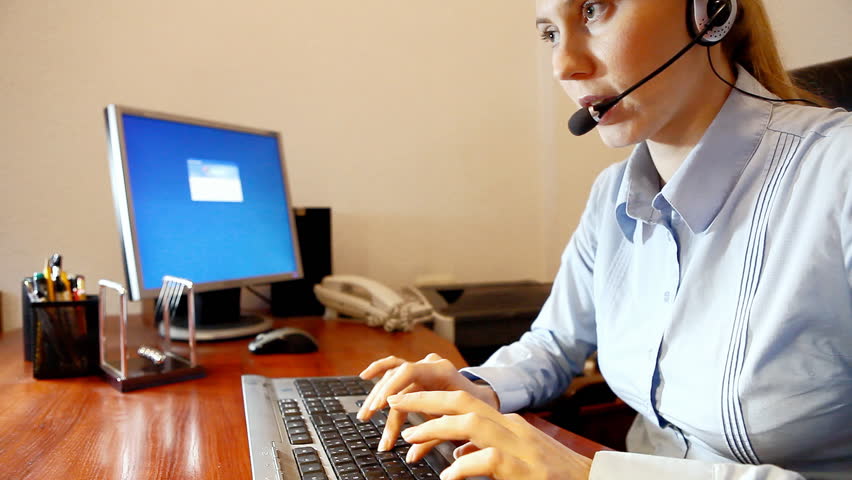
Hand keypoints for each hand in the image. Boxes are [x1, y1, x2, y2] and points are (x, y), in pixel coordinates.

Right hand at [357, 353, 498, 451]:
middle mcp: (430, 364)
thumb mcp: (457, 423)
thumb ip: (433, 437)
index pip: (410, 374)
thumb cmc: (473, 411)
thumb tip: (411, 455)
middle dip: (382, 401)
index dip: (393, 391)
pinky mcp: (417, 370)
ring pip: (392, 374)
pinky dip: (379, 369)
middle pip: (398, 379)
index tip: (383, 409)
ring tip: (366, 415)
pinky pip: (394, 365)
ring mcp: (422, 365)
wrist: (484, 399)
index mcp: (443, 371)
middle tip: (370, 420)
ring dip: (377, 394)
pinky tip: (365, 376)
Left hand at [389, 390, 591, 479]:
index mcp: (508, 424)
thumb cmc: (552, 475)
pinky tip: (449, 475)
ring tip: (411, 438)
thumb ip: (485, 451)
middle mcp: (512, 428)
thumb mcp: (515, 458)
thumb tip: (456, 453)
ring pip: (472, 424)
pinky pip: (489, 461)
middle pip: (464, 402)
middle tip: (395, 403)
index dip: (431, 398)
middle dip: (426, 401)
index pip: (465, 400)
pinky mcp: (524, 468)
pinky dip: (465, 466)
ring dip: (438, 428)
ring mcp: (519, 446)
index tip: (404, 400)